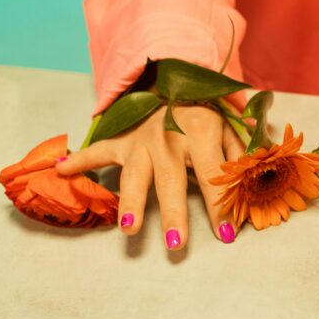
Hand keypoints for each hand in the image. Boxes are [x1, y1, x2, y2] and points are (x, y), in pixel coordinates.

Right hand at [54, 104, 245, 249]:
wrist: (173, 74)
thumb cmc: (206, 108)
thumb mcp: (230, 123)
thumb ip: (241, 151)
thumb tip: (258, 177)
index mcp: (201, 133)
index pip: (214, 176)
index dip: (222, 206)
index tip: (227, 234)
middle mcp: (168, 140)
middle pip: (171, 182)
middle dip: (173, 213)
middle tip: (175, 244)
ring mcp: (141, 141)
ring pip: (134, 176)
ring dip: (129, 202)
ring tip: (127, 229)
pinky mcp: (121, 140)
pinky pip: (98, 151)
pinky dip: (78, 159)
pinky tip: (60, 170)